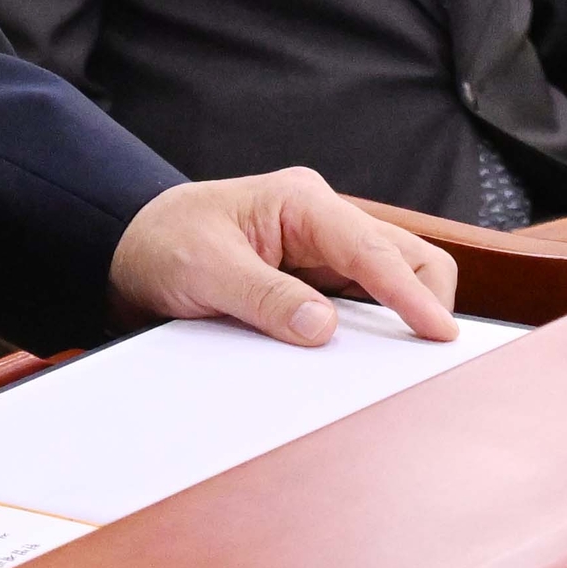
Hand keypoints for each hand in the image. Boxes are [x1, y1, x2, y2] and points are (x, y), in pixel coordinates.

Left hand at [111, 169, 458, 345]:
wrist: (128, 251)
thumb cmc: (161, 244)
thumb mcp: (203, 269)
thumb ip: (263, 296)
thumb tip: (322, 328)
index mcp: (299, 202)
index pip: (372, 247)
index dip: (410, 293)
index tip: (438, 333)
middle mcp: (321, 220)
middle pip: (403, 255)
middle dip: (423, 300)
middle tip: (429, 356)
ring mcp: (321, 250)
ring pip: (391, 279)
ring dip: (399, 318)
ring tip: (401, 366)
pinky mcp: (314, 280)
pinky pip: (361, 304)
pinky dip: (372, 331)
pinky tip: (367, 361)